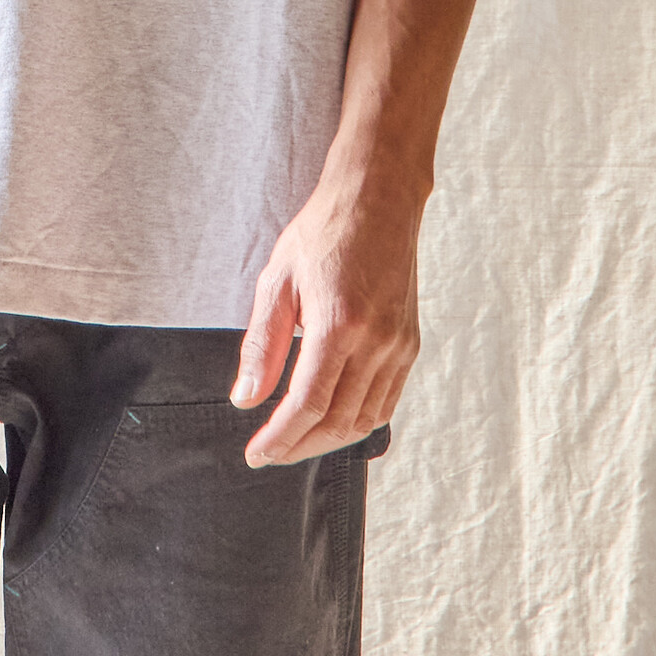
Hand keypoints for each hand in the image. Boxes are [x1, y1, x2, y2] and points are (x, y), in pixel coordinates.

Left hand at [231, 162, 423, 464]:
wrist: (377, 201)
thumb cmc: (322, 234)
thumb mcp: (276, 282)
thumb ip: (261, 346)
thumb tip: (246, 400)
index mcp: (338, 324)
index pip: (307, 404)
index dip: (280, 438)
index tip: (256, 454)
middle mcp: (376, 341)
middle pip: (338, 421)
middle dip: (300, 446)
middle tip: (269, 453)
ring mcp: (399, 345)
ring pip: (366, 418)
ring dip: (328, 440)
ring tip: (295, 442)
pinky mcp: (409, 344)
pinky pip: (386, 401)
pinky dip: (358, 421)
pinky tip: (331, 421)